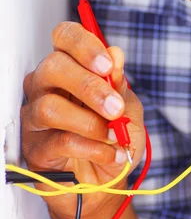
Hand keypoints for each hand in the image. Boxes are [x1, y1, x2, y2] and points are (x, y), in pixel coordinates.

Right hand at [21, 21, 145, 218]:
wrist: (107, 182)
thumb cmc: (113, 139)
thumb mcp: (127, 109)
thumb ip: (120, 85)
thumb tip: (116, 54)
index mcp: (71, 67)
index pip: (64, 37)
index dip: (84, 45)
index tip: (107, 65)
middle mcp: (46, 86)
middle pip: (53, 67)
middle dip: (89, 87)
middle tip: (114, 107)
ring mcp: (36, 116)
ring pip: (50, 107)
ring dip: (90, 122)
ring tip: (114, 135)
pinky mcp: (35, 148)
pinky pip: (59, 141)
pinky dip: (92, 148)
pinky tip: (110, 153)